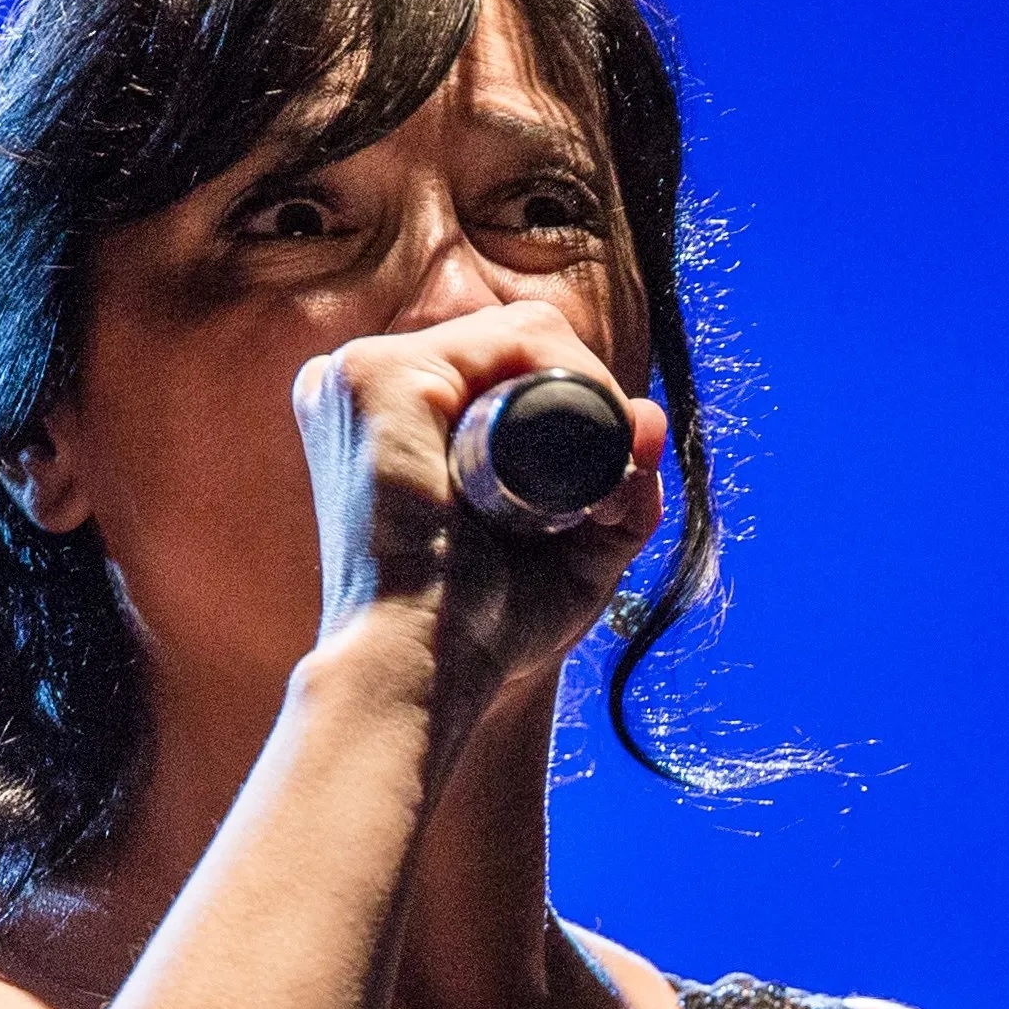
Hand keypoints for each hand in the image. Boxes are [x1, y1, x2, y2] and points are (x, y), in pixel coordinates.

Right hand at [289, 298, 671, 705]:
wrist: (424, 672)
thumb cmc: (481, 630)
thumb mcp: (570, 555)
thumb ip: (617, 493)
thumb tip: (652, 419)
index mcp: (387, 418)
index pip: (502, 368)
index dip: (578, 405)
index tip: (613, 480)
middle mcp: (360, 386)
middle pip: (516, 345)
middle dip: (591, 399)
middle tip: (612, 486)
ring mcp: (356, 374)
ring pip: (520, 336)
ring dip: (590, 394)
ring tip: (595, 480)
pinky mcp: (371, 379)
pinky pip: (506, 341)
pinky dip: (570, 380)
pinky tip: (585, 435)